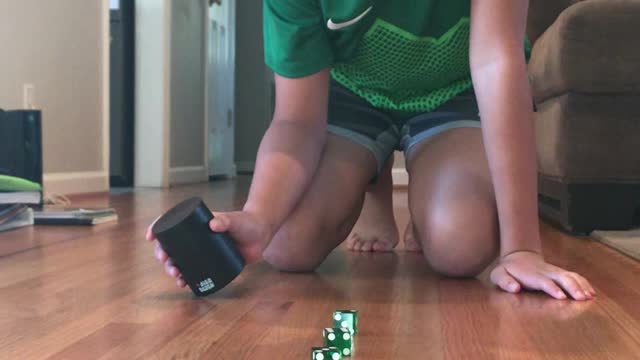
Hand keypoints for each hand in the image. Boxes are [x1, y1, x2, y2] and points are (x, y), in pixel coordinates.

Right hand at [145, 210, 272, 287]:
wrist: (261, 234)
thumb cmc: (246, 222)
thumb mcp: (234, 220)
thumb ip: (226, 220)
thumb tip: (214, 224)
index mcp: (196, 224)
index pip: (171, 223)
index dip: (157, 228)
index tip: (151, 237)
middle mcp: (197, 237)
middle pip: (172, 245)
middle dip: (163, 254)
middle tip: (165, 260)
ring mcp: (203, 251)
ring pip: (181, 260)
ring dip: (173, 268)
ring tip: (175, 275)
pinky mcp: (212, 263)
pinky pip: (195, 271)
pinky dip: (187, 278)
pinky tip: (183, 284)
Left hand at [490, 251, 594, 300]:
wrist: (518, 255)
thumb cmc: (508, 269)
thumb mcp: (498, 274)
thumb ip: (504, 281)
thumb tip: (515, 288)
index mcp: (532, 275)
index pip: (544, 281)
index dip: (552, 288)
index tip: (561, 297)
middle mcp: (546, 272)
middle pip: (562, 278)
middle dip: (573, 287)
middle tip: (582, 298)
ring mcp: (554, 271)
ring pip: (570, 276)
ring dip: (581, 285)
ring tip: (590, 296)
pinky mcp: (560, 272)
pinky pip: (575, 276)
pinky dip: (584, 283)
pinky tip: (592, 292)